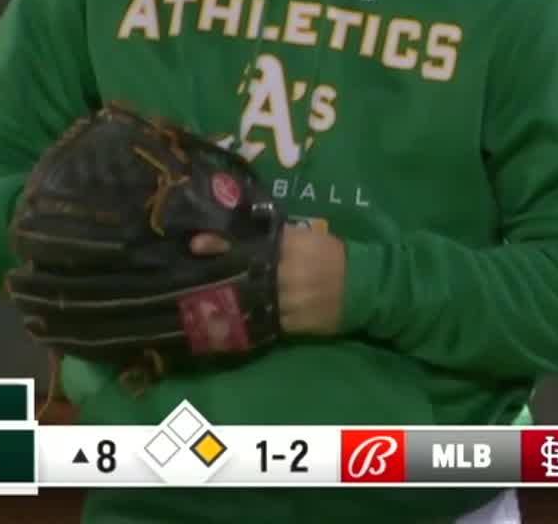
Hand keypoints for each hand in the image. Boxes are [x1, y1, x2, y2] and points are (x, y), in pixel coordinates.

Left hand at [190, 227, 346, 335]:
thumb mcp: (305, 237)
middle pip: (242, 274)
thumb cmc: (332, 255)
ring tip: (204, 299)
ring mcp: (287, 302)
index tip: (196, 244)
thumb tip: (240, 234)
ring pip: (249, 301)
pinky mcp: (291, 325)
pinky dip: (247, 319)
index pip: (248, 244)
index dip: (220, 244)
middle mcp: (285, 273)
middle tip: (193, 276)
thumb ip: (275, 237)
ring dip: (227, 300)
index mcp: (290, 247)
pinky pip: (262, 322)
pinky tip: (231, 317)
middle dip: (218, 276)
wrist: (364, 286)